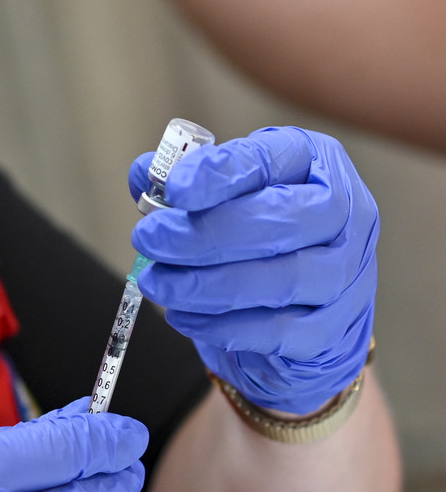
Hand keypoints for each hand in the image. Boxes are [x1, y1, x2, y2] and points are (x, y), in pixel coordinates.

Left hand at [128, 126, 377, 413]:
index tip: (172, 189)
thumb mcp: (225, 190)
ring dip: (206, 285)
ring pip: (281, 280)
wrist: (302, 302)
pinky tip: (181, 316)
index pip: (268, 160)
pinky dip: (223, 327)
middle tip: (148, 239)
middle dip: (204, 234)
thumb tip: (143, 172)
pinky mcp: (334, 327)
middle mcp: (344, 212)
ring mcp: (347, 273)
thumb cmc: (257, 230)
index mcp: (314, 161)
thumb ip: (183, 180)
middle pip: (280, 220)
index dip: (218, 174)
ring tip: (155, 283)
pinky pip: (279, 332)